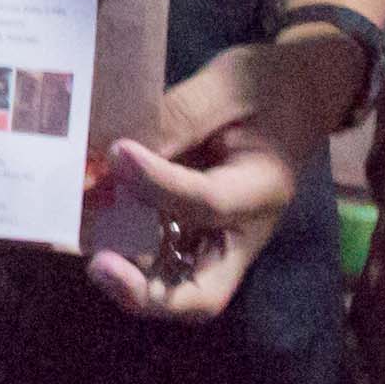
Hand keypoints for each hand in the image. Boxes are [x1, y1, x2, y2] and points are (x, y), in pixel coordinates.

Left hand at [81, 33, 355, 321]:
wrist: (300, 93)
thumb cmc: (269, 86)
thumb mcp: (227, 86)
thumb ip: (176, 118)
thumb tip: (114, 151)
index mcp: (262, 191)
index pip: (208, 203)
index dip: (157, 183)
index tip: (117, 152)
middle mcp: (241, 233)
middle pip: (200, 297)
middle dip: (146, 292)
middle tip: (100, 264)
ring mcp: (218, 241)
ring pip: (175, 291)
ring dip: (127, 277)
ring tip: (84, 240)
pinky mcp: (196, 233)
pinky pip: (160, 260)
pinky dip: (125, 252)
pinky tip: (91, 222)